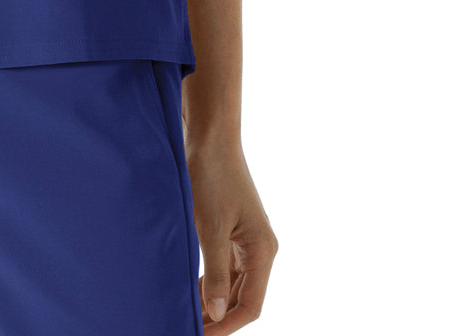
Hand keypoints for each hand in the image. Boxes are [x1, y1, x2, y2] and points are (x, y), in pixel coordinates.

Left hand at [185, 131, 278, 330]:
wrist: (210, 136)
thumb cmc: (212, 176)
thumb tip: (218, 313)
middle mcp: (260, 248)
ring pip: (234, 284)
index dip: (227, 325)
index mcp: (262, 250)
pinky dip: (211, 281)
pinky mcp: (232, 229)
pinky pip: (226, 267)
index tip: (201, 335)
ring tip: (188, 313)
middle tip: (189, 326)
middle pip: (243, 298)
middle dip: (219, 317)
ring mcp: (246, 239)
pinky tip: (192, 288)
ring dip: (214, 301)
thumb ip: (216, 272)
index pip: (250, 305)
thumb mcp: (210, 227)